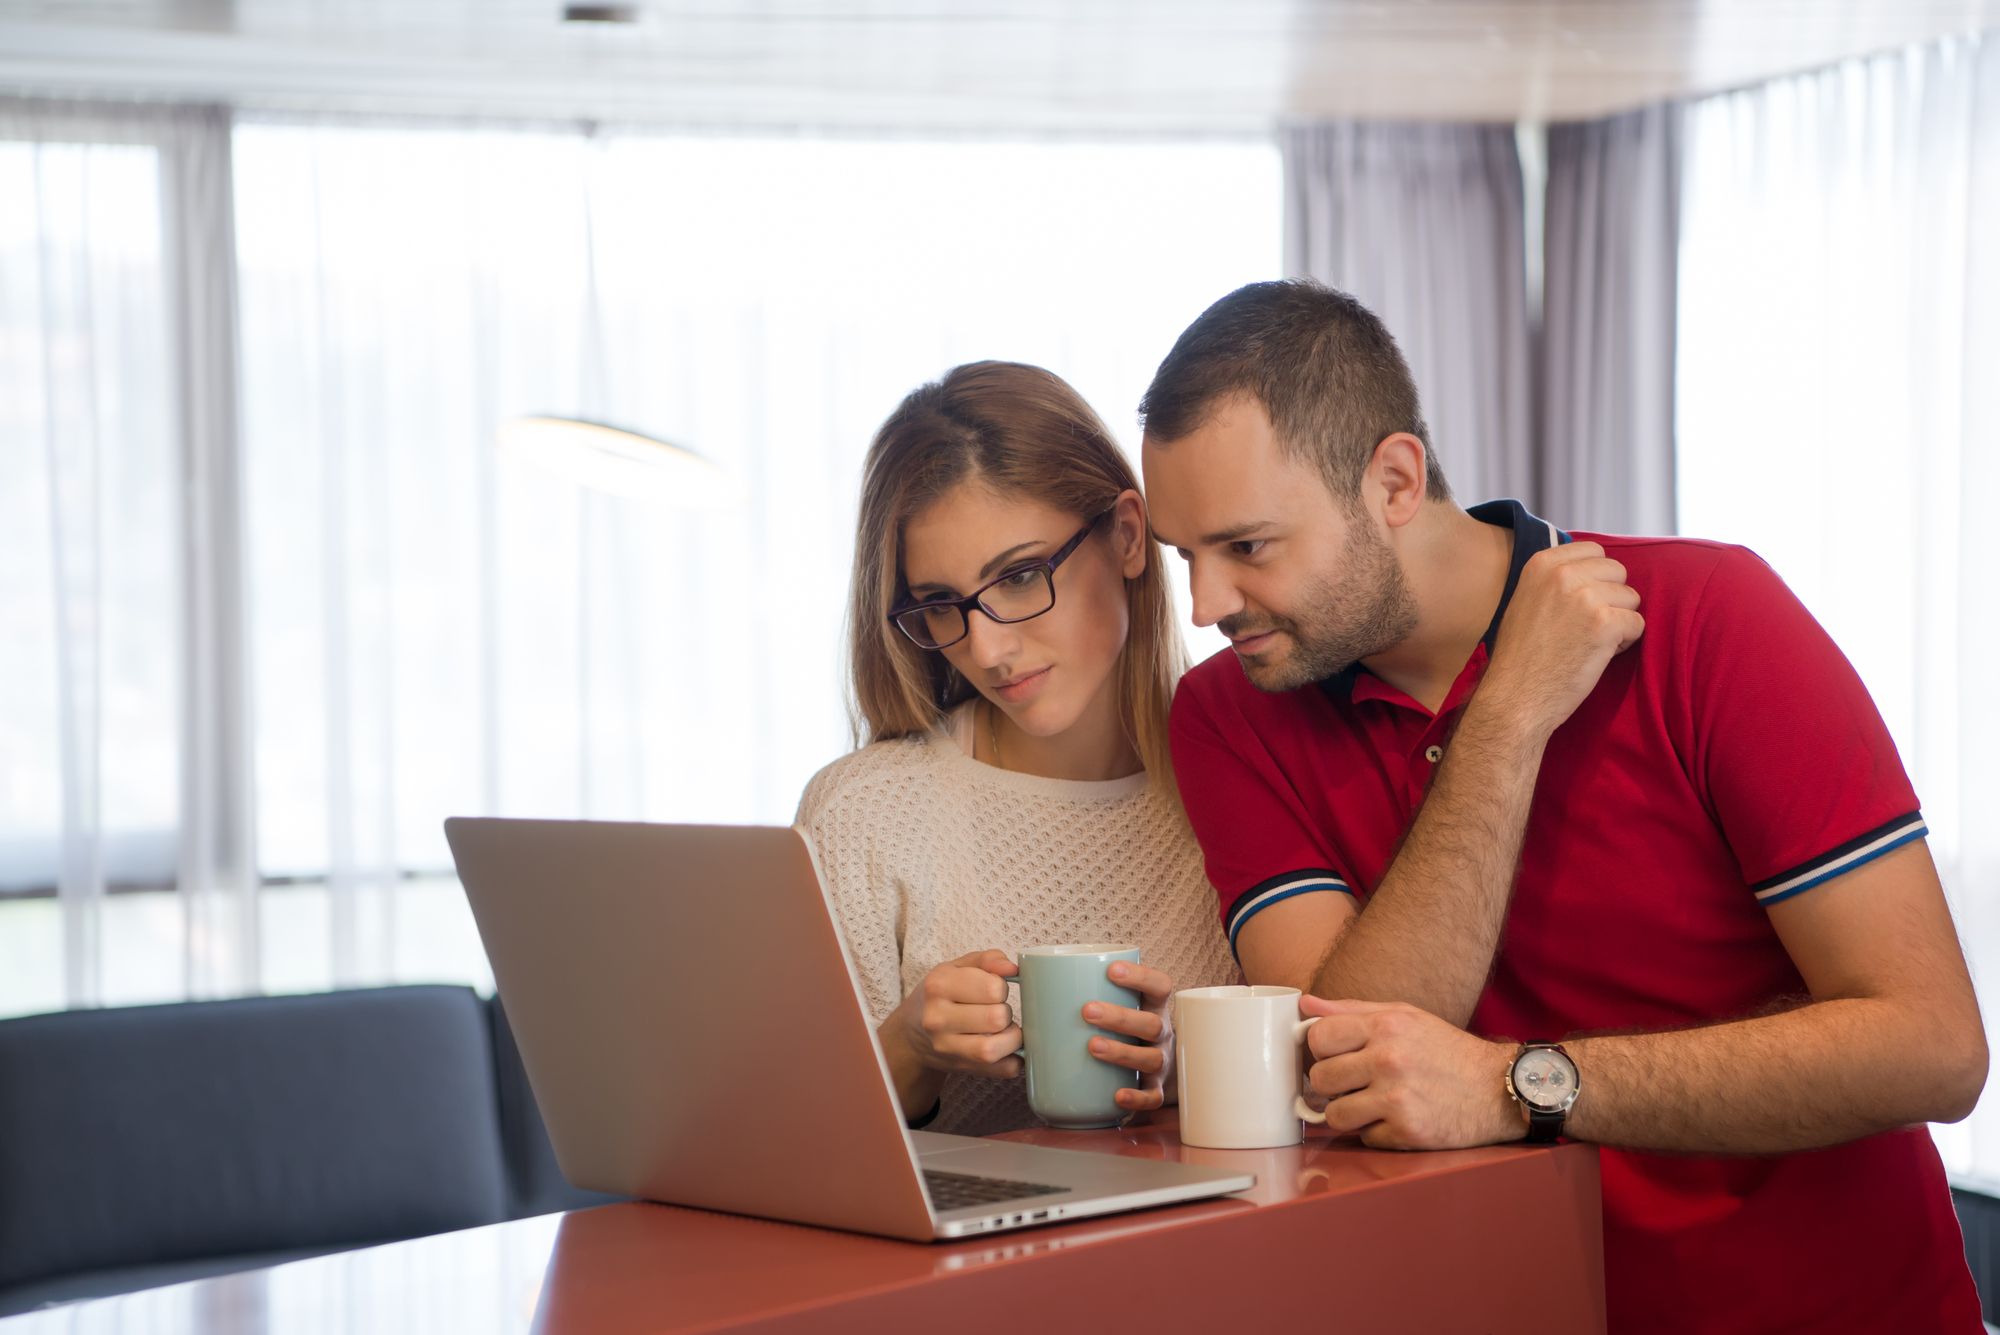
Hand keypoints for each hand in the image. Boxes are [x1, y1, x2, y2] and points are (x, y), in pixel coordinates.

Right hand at [890, 950, 1023, 1079]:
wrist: (912, 1032)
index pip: (993, 988)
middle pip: (997, 1018)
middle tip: (998, 1010)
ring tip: (1005, 1029)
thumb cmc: (940, 994)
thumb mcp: (957, 967)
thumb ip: (987, 959)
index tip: (993, 989)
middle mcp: (938, 1018)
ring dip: (1012, 1038)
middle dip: (1006, 1012)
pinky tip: (1006, 1047)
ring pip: (994, 1050)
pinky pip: (1002, 1070)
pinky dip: (1014, 1059)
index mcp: (939, 985)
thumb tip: (1012, 969)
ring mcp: (946, 1047)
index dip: (1002, 986)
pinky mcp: (960, 1067)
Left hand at [1084, 961, 1175, 1111]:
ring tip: (1092, 1047)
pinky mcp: (1155, 1088)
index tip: (1111, 970)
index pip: (1159, 985)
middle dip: (1120, 1017)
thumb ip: (1077, 987)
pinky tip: (1118, 1095)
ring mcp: (1161, 1061)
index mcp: (1153, 1006)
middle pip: (1151, 1023)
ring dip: (1122, 1052)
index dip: (1141, 976)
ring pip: (1151, 1058)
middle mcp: (1161, 1033)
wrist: (1152, 1063)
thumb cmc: (1121, 1025)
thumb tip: (1015, 971)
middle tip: (1087, 1011)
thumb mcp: (1114, 1002)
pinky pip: (1153, 1096)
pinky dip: (1137, 1098)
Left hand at [1299, 996, 1523, 1149]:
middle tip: (1354, 1084)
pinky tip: (1397, 1119)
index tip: (1335, 1057)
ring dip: (1349, 1114)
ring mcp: (1398, 1098)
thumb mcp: (1405, 1017)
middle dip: (1331, 1085)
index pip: (1319, 1037)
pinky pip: (1365, 1138)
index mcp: (1386, 1027)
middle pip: (1320, 1078)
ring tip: (1372, 1104)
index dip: (1321, 1050)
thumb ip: (1352, 1010)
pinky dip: (1377, 1133)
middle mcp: (1389, 1060)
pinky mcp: (1408, 1131)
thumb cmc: (1448, 1051)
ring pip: (1335, 1114)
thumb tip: (1304, 1004)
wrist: (1500, 1089)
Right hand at [1479, 542, 1643, 739]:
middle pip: (1617, 572)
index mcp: (1541, 564)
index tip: (1579, 603)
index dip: (1596, 579)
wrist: (1515, 698)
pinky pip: (1637, 624)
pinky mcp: (1605, 624)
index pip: (1594, 551)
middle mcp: (1563, 574)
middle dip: (1611, 599)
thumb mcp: (1525, 601)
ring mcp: (1585, 598)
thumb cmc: (1521, 657)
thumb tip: (1592, 568)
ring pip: (1631, 598)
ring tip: (1589, 643)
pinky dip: (1624, 643)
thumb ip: (1554, 580)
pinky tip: (1598, 655)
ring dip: (1618, 622)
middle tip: (1586, 626)